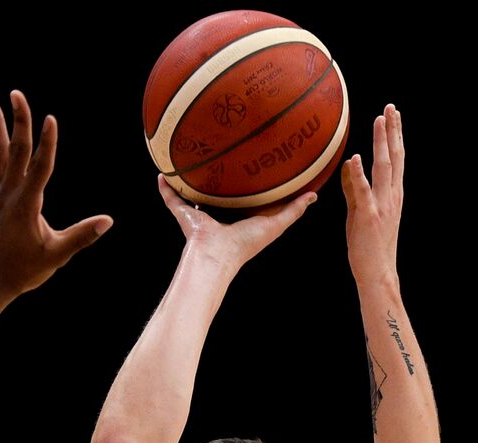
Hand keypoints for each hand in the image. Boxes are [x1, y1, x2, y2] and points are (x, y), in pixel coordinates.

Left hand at [0, 90, 113, 295]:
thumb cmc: (25, 269)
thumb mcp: (58, 254)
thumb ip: (82, 236)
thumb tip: (108, 221)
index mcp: (28, 203)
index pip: (41, 166)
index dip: (47, 142)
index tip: (50, 118)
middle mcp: (9, 193)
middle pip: (16, 149)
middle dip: (18, 120)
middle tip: (17, 94)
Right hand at [156, 173, 314, 268]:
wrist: (217, 254)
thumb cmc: (246, 244)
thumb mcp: (275, 224)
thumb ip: (293, 210)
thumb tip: (314, 194)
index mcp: (237, 217)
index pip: (243, 197)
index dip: (247, 183)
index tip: (251, 162)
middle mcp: (218, 215)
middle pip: (218, 193)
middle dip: (219, 177)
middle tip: (222, 153)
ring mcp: (199, 215)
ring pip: (194, 193)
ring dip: (191, 180)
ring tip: (190, 158)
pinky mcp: (184, 214)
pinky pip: (172, 198)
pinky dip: (165, 188)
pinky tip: (163, 173)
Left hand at [341, 104, 403, 288]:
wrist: (377, 272)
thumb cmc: (368, 245)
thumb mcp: (360, 212)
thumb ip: (354, 189)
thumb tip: (349, 166)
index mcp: (392, 194)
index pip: (396, 159)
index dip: (395, 136)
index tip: (392, 114)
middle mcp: (392, 195)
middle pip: (395, 157)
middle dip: (393, 130)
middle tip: (391, 107)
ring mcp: (382, 205)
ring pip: (384, 167)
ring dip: (382, 142)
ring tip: (379, 120)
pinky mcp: (368, 216)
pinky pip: (363, 192)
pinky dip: (359, 174)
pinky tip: (356, 158)